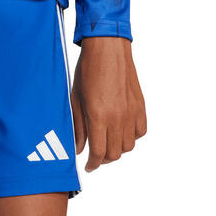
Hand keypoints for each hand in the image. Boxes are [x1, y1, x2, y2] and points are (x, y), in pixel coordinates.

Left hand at [71, 37, 146, 170]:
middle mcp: (117, 117)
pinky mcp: (140, 105)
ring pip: (128, 146)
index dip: (93, 164)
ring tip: (108, 143)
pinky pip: (140, 131)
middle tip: (96, 156)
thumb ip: (78, 127)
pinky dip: (131, 137)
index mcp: (99, 116)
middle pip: (114, 153)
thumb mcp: (75, 100)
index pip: (99, 153)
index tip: (89, 167)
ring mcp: (131, 111)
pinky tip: (121, 131)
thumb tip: (79, 149)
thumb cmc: (88, 70)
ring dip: (117, 149)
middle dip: (103, 160)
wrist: (108, 48)